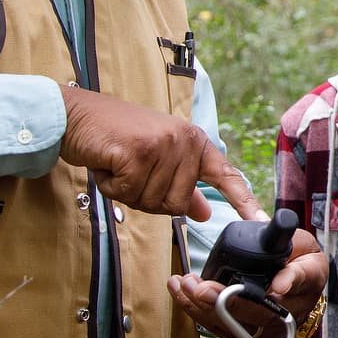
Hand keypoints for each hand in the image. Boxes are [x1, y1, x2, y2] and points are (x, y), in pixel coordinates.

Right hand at [57, 84, 263, 220]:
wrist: (77, 116)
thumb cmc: (115, 138)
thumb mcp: (156, 158)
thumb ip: (181, 184)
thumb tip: (203, 211)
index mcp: (194, 142)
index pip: (225, 175)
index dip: (244, 200)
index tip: (261, 221)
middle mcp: (184, 141)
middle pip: (176, 204)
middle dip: (146, 198)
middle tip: (130, 171)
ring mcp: (163, 145)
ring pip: (152, 202)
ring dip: (127, 192)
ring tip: (118, 164)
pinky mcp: (139, 152)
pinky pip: (130, 193)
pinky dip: (113, 187)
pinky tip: (107, 165)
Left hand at [167, 228, 327, 337]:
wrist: (298, 288)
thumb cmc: (299, 262)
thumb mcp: (302, 244)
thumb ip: (285, 239)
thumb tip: (269, 234)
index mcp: (306, 285)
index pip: (297, 284)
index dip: (286, 284)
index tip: (276, 285)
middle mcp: (286, 313)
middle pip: (257, 314)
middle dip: (225, 302)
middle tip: (201, 288)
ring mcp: (264, 328)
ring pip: (232, 325)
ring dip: (202, 307)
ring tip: (185, 284)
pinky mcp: (244, 334)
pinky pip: (218, 327)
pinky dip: (196, 310)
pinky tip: (181, 292)